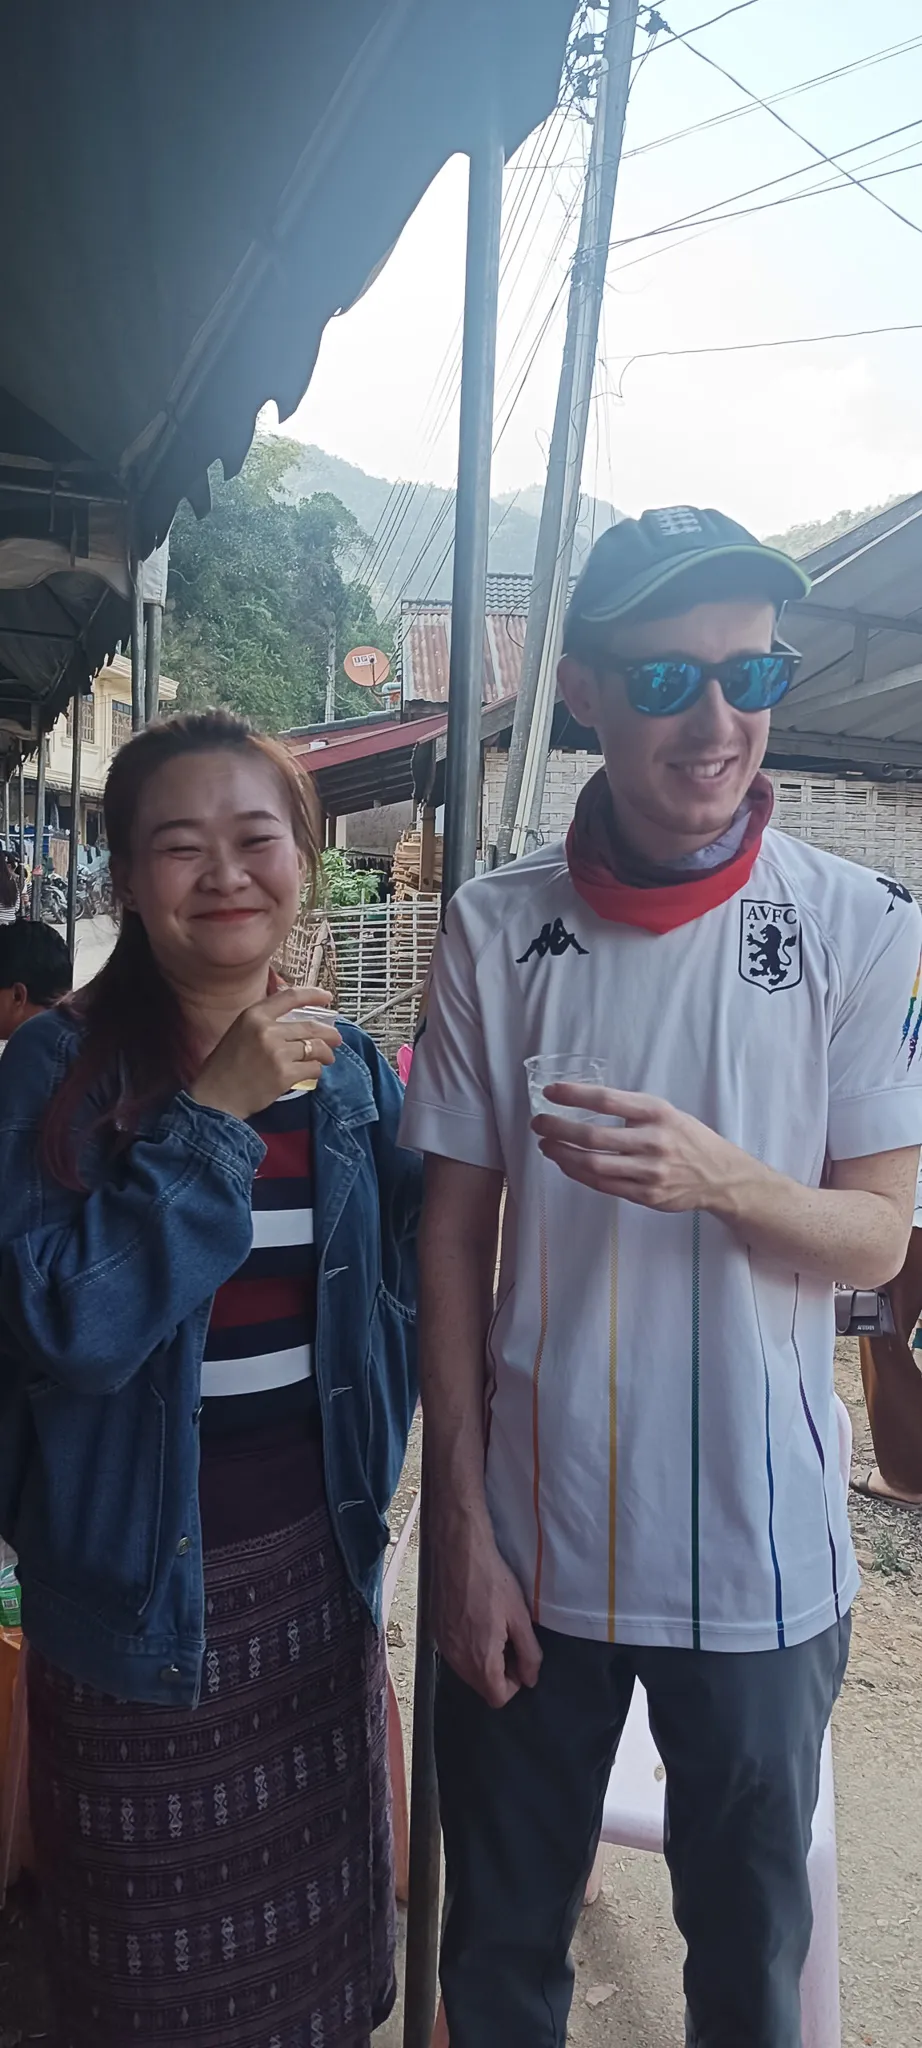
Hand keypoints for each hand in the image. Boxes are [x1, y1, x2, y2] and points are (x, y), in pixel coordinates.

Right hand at [190, 985, 340, 1120]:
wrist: (216, 1097)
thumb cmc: (226, 1065)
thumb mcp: (240, 1031)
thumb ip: (265, 1022)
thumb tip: (297, 1018)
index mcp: (254, 1015)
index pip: (291, 996)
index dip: (313, 994)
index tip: (328, 997)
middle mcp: (267, 1030)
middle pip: (311, 1027)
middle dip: (329, 1034)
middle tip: (336, 1039)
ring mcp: (276, 1053)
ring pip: (315, 1048)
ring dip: (326, 1054)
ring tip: (326, 1059)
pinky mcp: (284, 1075)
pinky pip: (312, 1069)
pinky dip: (316, 1071)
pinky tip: (311, 1073)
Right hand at [432, 1512, 541, 1708]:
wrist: (458, 1552)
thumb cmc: (492, 1581)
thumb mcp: (520, 1617)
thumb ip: (529, 1654)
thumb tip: (531, 1679)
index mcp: (480, 1660)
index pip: (497, 1697)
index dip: (514, 1683)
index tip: (520, 1658)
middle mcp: (457, 1660)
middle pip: (481, 1686)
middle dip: (499, 1673)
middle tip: (509, 1640)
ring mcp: (443, 1647)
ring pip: (467, 1672)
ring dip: (483, 1661)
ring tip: (494, 1628)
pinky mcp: (435, 1632)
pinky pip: (455, 1654)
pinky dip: (468, 1647)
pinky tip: (476, 1620)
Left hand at [534, 1084, 743, 1213]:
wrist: (719, 1175)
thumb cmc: (685, 1137)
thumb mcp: (665, 1112)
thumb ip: (630, 1109)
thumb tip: (582, 1102)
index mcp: (657, 1113)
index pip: (607, 1100)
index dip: (574, 1095)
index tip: (550, 1092)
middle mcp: (654, 1141)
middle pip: (594, 1136)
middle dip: (559, 1129)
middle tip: (539, 1123)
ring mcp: (650, 1172)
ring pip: (594, 1165)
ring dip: (563, 1154)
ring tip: (546, 1145)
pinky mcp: (647, 1195)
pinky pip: (604, 1185)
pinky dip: (578, 1174)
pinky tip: (566, 1164)